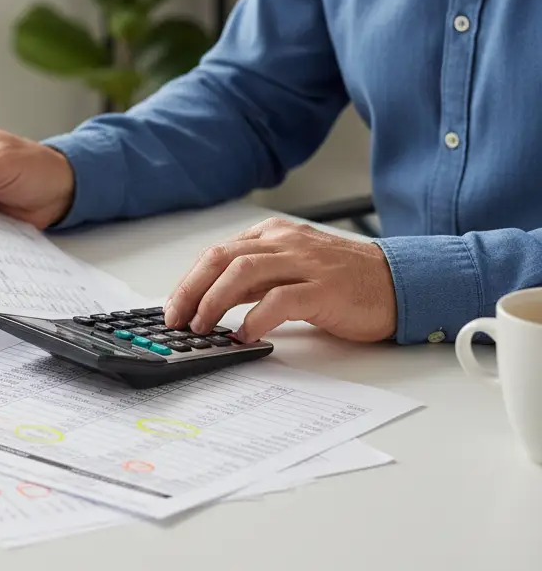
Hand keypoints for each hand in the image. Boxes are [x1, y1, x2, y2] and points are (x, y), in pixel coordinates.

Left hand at [163, 217, 396, 343]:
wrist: (398, 282)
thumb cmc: (342, 281)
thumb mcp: (290, 270)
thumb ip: (254, 280)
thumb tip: (210, 302)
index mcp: (272, 235)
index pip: (217, 253)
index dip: (189, 281)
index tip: (172, 307)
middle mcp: (284, 242)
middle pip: (221, 258)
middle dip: (191, 289)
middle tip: (176, 319)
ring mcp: (304, 263)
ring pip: (243, 272)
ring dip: (214, 301)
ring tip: (202, 327)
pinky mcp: (323, 288)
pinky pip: (280, 298)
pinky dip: (255, 317)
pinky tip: (244, 334)